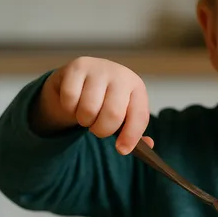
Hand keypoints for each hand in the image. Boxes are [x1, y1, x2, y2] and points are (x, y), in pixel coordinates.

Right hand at [33, 56, 153, 153]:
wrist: (84, 75)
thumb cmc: (107, 98)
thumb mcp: (124, 111)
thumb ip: (134, 129)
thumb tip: (148, 144)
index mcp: (137, 87)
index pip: (139, 116)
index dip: (131, 136)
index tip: (122, 149)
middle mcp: (120, 75)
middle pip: (113, 115)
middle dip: (102, 130)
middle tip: (97, 128)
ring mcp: (98, 69)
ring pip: (89, 109)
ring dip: (84, 120)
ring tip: (87, 114)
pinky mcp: (77, 67)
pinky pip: (70, 99)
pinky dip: (69, 109)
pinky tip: (74, 103)